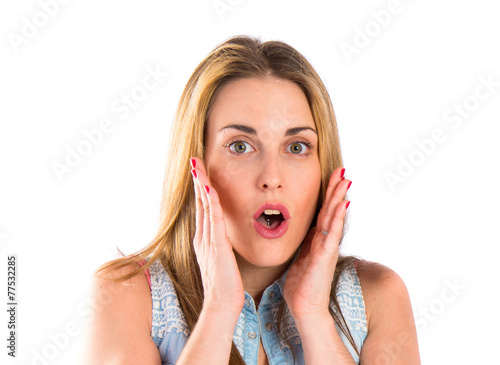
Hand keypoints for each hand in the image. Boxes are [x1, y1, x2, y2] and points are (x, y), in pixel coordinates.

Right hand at [190, 157, 244, 315]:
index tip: (200, 172)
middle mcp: (203, 237)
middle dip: (197, 181)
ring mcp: (207, 241)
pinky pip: (213, 219)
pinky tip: (208, 187)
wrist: (221, 305)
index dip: (201, 189)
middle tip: (195, 161)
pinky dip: (210, 201)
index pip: (203, 209)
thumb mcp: (221, 261)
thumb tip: (223, 237)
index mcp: (204, 240)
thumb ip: (220, 247)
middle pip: (199, 203)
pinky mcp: (216, 245)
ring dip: (200, 184)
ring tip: (197, 165)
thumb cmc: (225, 285)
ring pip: (204, 206)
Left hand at [283, 167, 350, 321]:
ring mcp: (327, 248)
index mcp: (318, 240)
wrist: (303, 307)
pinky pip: (333, 232)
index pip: (324, 212)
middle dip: (336, 189)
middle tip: (342, 170)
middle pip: (332, 210)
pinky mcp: (325, 256)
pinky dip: (339, 216)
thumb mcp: (301, 257)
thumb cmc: (301, 285)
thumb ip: (305, 242)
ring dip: (339, 197)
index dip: (328, 194)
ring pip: (334, 217)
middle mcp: (325, 241)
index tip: (332, 176)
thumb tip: (305, 228)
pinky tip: (343, 203)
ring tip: (345, 180)